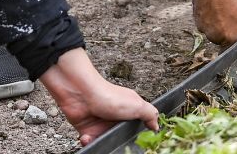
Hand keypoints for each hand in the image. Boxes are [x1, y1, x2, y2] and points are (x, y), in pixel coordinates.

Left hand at [39, 49, 158, 145]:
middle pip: (120, 139)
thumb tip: (157, 125)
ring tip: (100, 139)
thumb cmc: (107, 95)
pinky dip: (88, 142)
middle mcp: (115, 119)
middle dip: (118, 143)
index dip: (136, 137)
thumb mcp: (136, 104)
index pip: (136, 129)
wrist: (80, 93)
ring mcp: (100, 124)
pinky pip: (89, 142)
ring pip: (105, 143)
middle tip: (116, 143)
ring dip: (102, 144)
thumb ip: (149, 114)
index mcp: (128, 112)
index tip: (137, 143)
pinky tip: (88, 137)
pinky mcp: (86, 129)